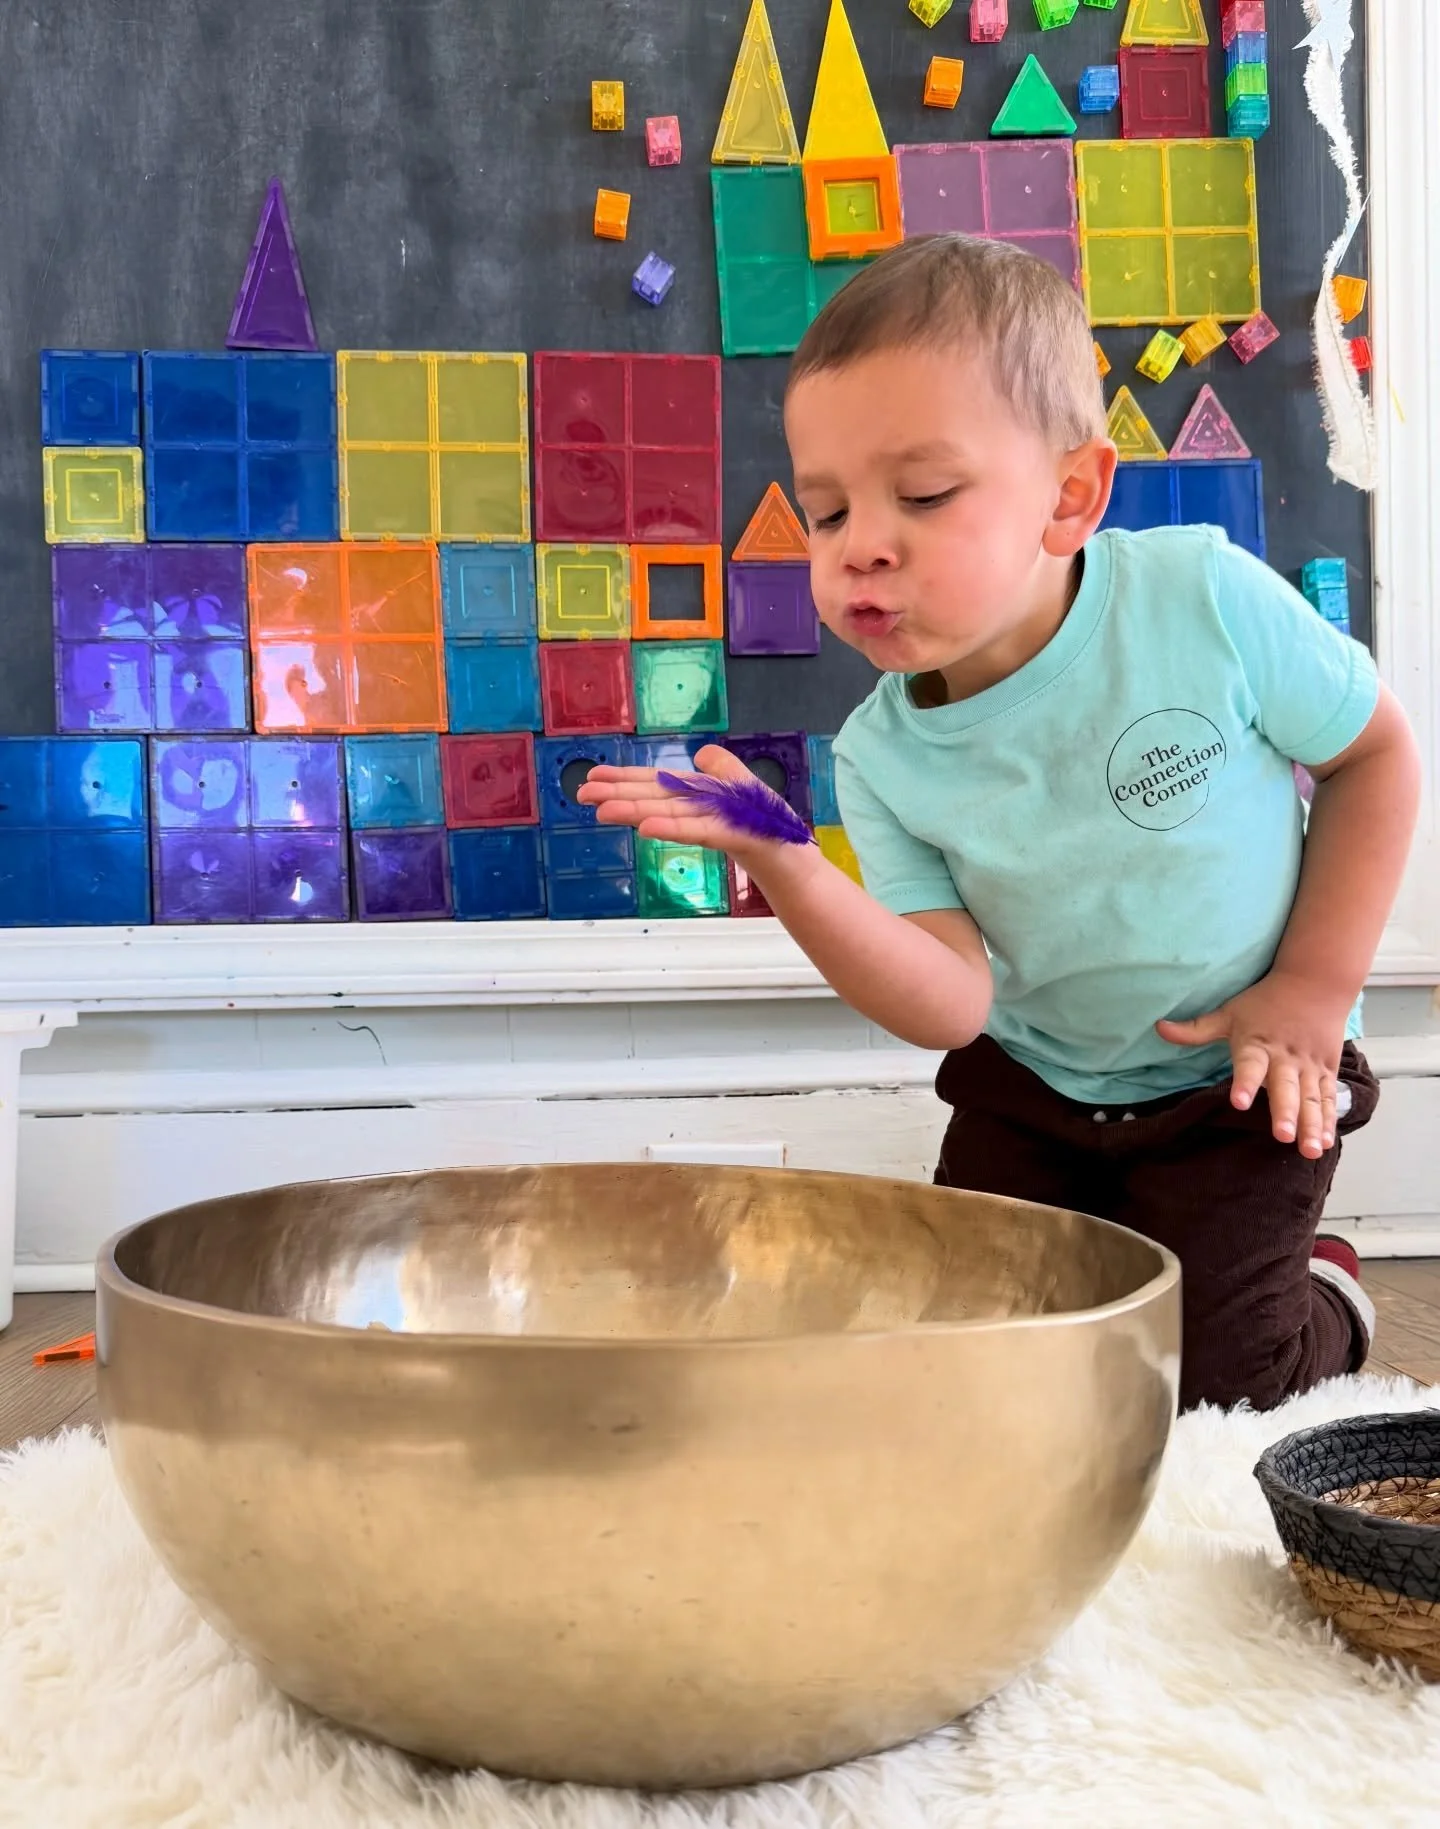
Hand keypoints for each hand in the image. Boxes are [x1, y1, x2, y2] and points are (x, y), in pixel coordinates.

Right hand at [575, 744, 768, 857]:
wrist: (795, 856)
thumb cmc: (769, 825)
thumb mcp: (745, 784)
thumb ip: (722, 768)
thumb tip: (700, 755)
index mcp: (698, 796)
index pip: (655, 785)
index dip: (624, 779)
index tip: (592, 776)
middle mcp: (698, 810)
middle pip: (653, 799)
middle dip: (617, 795)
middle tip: (580, 793)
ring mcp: (713, 824)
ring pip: (667, 815)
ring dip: (634, 812)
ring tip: (601, 810)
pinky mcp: (732, 836)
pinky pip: (698, 831)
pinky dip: (671, 828)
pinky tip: (645, 827)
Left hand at [1155, 971, 1352, 1158]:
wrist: (1315, 983)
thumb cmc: (1266, 1002)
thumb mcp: (1230, 1013)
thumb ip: (1196, 1029)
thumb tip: (1158, 1028)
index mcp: (1257, 1044)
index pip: (1249, 1064)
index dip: (1244, 1082)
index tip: (1238, 1101)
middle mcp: (1285, 1058)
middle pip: (1285, 1087)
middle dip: (1285, 1112)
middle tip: (1282, 1135)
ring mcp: (1309, 1066)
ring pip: (1311, 1098)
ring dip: (1311, 1125)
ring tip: (1309, 1150)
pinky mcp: (1326, 1071)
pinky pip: (1328, 1099)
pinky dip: (1328, 1121)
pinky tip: (1324, 1143)